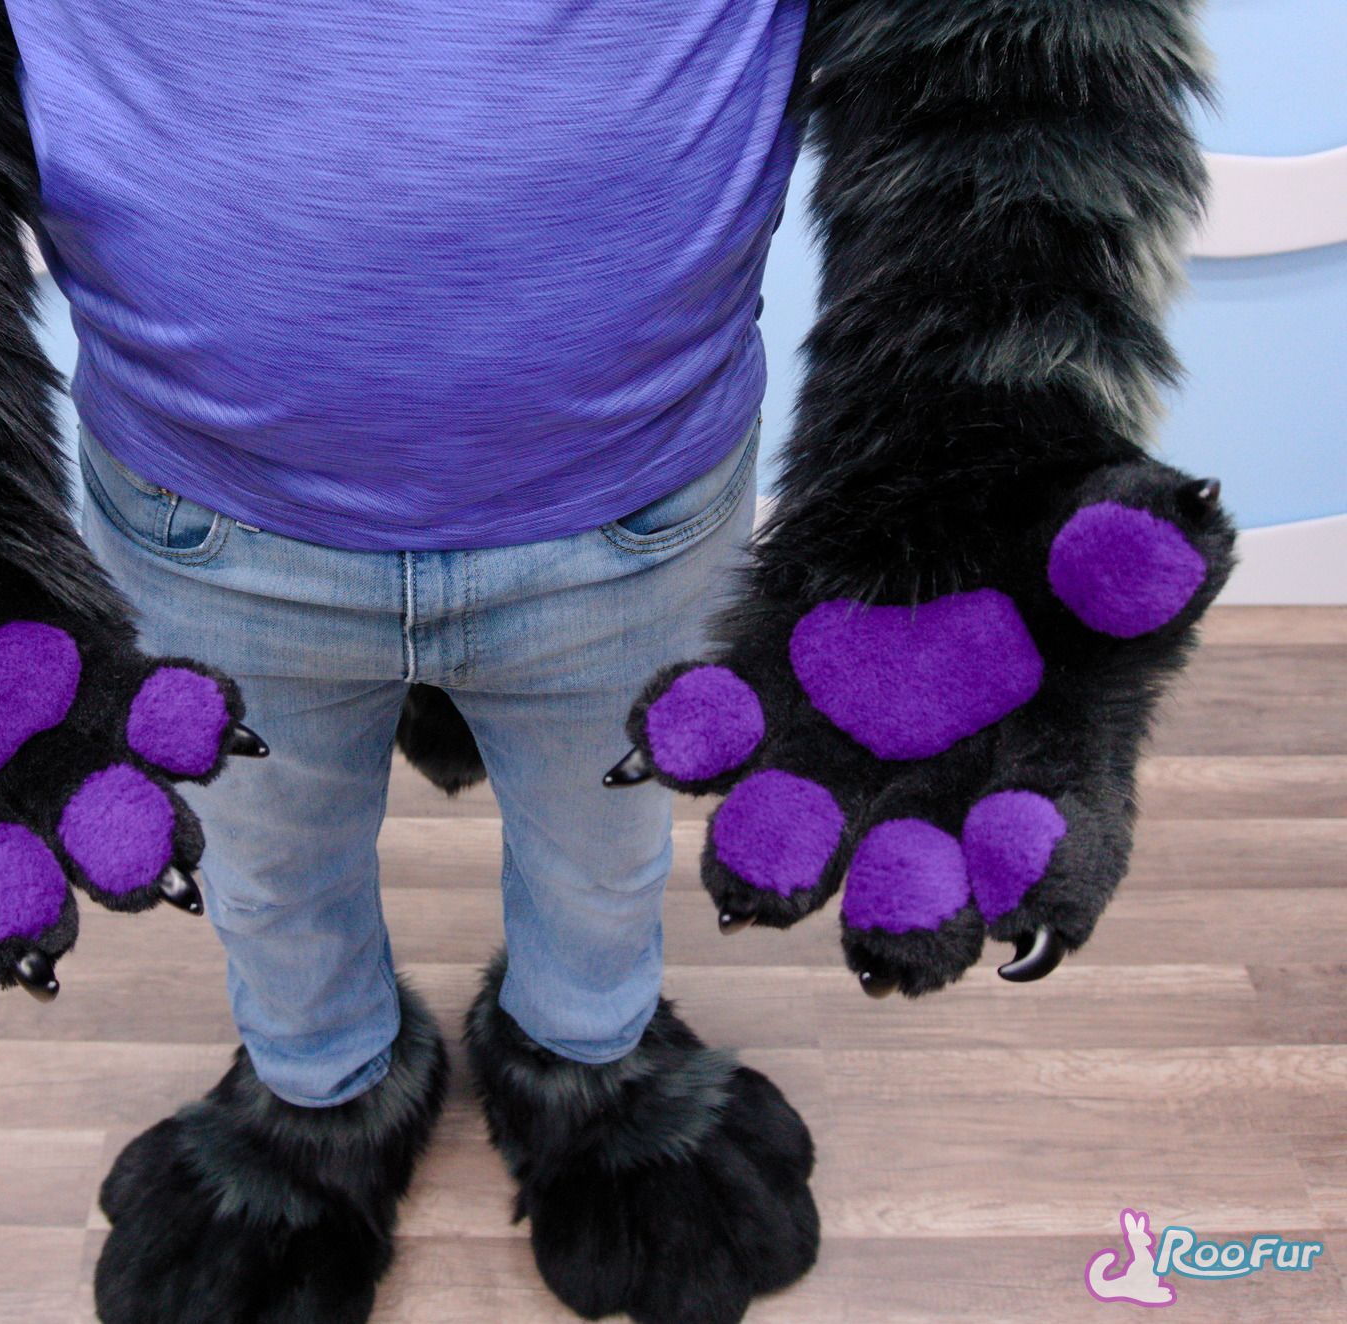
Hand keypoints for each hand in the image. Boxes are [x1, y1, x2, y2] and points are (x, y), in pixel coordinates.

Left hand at [609, 459, 1233, 995]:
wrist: (965, 466)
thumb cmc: (1064, 518)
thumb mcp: (1127, 523)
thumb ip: (1147, 545)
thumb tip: (1169, 531)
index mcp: (1040, 780)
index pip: (1054, 858)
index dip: (1045, 886)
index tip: (1030, 915)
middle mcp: (930, 793)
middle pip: (908, 889)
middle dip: (893, 921)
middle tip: (877, 952)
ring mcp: (832, 755)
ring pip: (789, 839)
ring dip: (766, 863)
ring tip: (746, 891)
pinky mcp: (754, 695)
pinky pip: (704, 730)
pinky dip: (674, 739)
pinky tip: (645, 755)